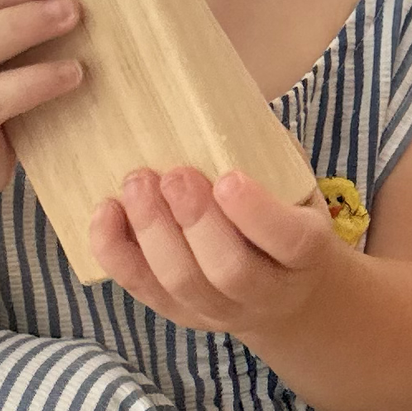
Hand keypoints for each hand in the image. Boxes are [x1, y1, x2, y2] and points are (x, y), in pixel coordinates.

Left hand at [86, 164, 339, 341]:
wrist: (285, 290)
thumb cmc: (285, 216)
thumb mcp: (295, 184)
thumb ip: (271, 152)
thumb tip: (222, 98)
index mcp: (306, 254)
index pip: (290, 242)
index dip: (257, 214)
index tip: (228, 178)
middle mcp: (267, 291)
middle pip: (230, 271)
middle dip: (196, 221)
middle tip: (174, 175)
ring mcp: (219, 309)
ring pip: (182, 283)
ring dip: (153, 232)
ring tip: (136, 184)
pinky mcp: (178, 312)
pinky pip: (141, 288)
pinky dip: (116, 250)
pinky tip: (105, 211)